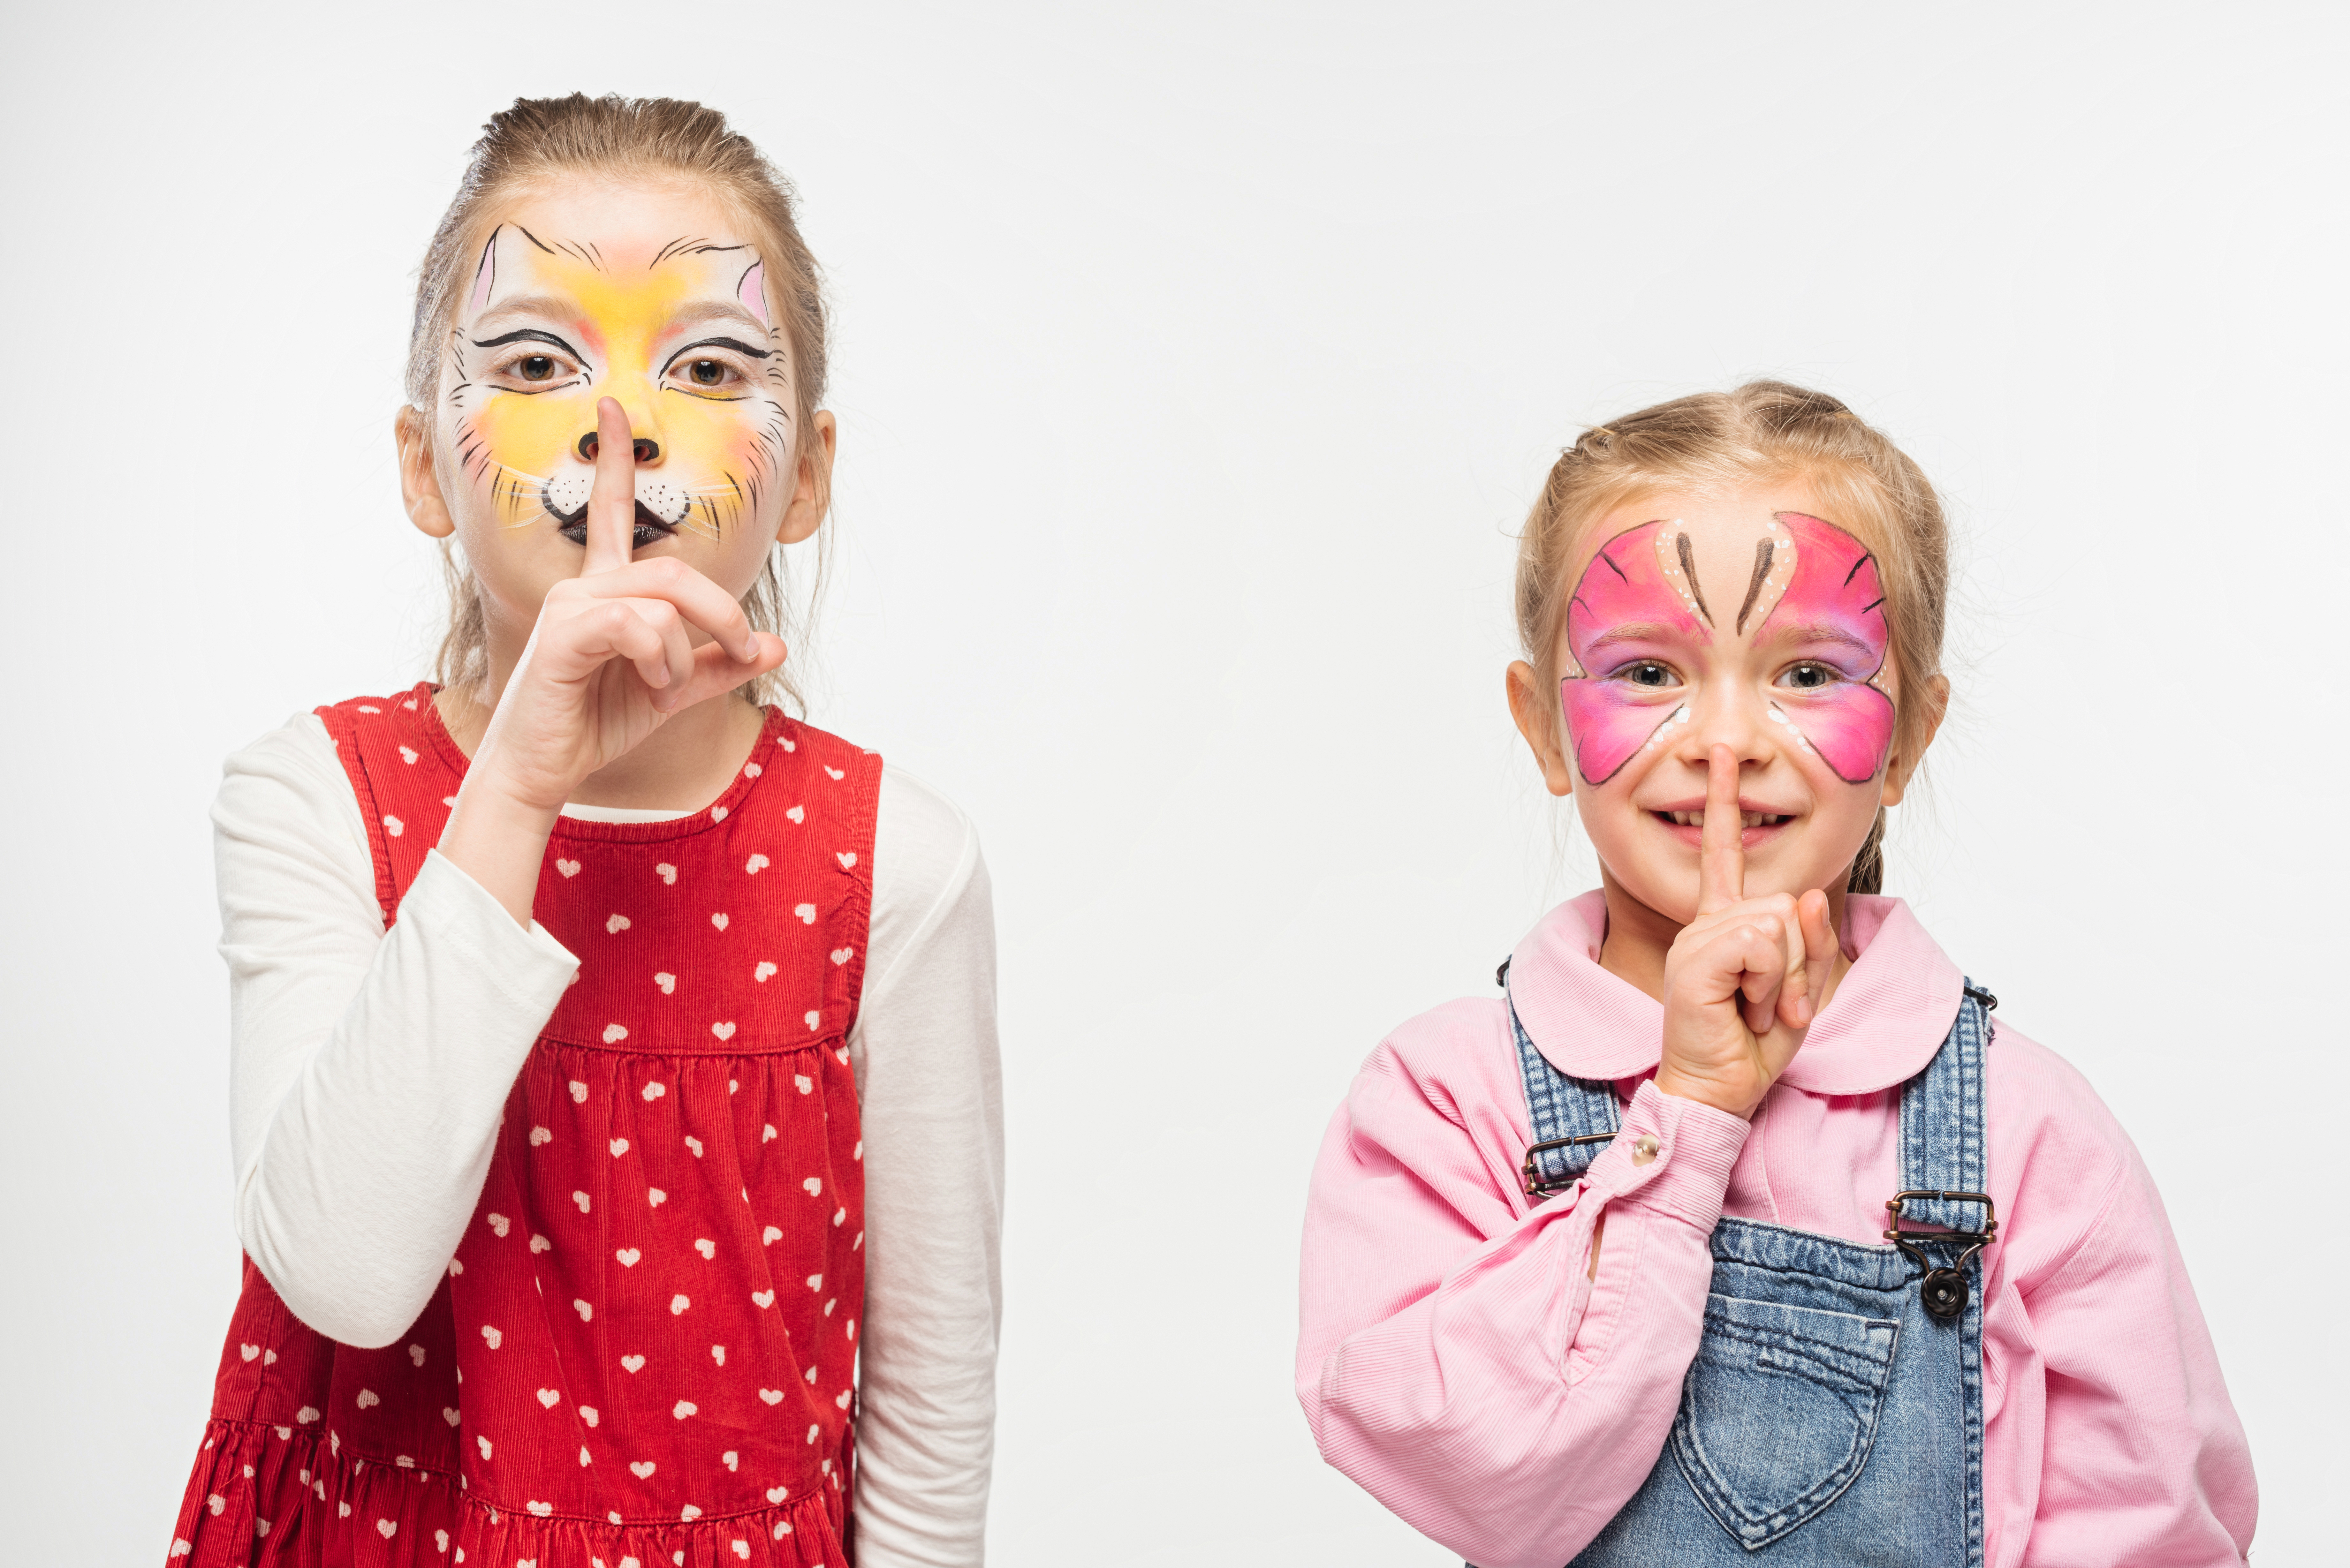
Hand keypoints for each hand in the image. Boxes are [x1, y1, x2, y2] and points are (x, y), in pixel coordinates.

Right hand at [466, 397, 784, 812]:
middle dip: (723, 614)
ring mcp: (570, 606)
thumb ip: (719, 666)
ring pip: (664, 599)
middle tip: (742, 651)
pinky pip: (640, 626)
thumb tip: (776, 644)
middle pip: (676, 571)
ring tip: (666, 689)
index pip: (611, 511)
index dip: (616, 459)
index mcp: (606, 591)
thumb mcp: (672, 691)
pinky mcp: (564, 634)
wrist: (543, 769)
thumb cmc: (594, 723)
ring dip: (684, 653)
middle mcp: (584, 587)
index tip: (614, 409)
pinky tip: (651, 690)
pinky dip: (662, 662)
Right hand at [1652, 745, 1837, 1118]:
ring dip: (1786, 976)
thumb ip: (1812, 940)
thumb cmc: (1752, 1045)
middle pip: (1785, 903)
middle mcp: (1705, 923)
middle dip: (1800, 960)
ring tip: (1757, 1008)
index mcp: (1724, 924)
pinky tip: (1746, 1008)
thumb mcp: (1801, 989)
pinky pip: (1760, 942)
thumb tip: (1804, 893)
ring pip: (1778, 921)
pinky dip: (1770, 981)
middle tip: (1772, 1003)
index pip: (1724, 852)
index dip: (1725, 803)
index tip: (1722, 758)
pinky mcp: (1696, 957)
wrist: (1716, 1091)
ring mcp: (1696, 938)